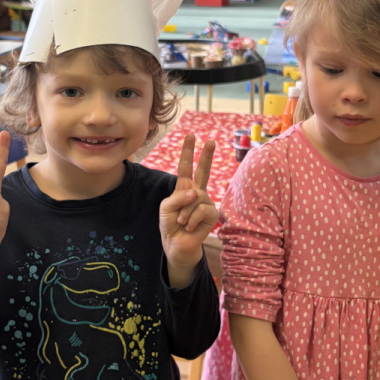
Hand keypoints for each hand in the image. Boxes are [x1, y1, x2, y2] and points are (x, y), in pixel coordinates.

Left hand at [159, 134, 217, 283]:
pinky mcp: (212, 214)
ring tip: (183, 222)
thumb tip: (196, 192)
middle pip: (203, 171)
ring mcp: (206, 202)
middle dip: (206, 156)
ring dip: (185, 213)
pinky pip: (201, 209)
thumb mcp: (166, 207)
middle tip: (211, 141)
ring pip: (196, 198)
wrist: (177, 243)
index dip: (187, 152)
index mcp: (184, 187)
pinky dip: (192, 219)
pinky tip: (191, 227)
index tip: (190, 136)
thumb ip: (177, 197)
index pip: (186, 167)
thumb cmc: (170, 224)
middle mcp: (197, 192)